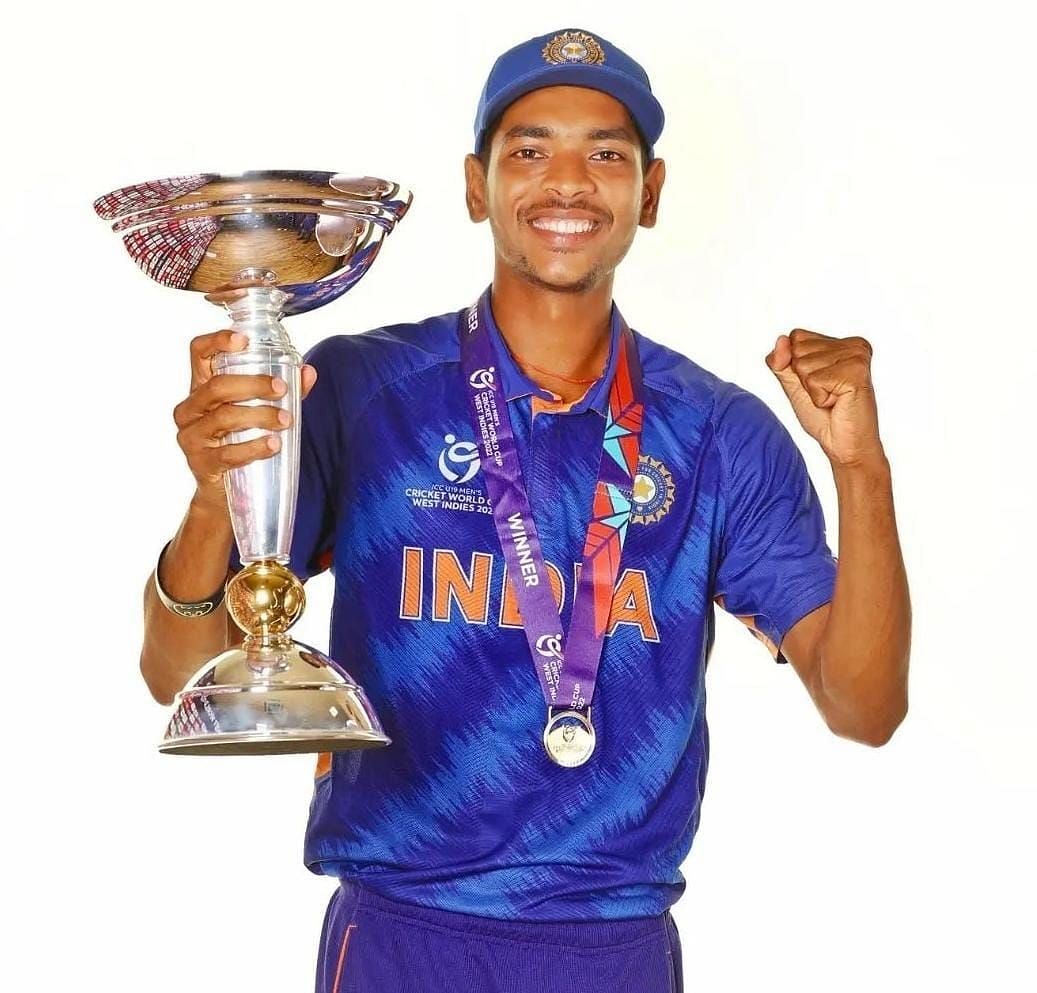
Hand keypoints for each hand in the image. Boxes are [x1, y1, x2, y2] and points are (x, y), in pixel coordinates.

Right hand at [173, 330, 318, 509]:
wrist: (225, 494)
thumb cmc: (240, 442)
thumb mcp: (258, 411)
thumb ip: (284, 392)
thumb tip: (309, 372)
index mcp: (201, 388)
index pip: (198, 353)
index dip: (217, 341)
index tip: (244, 340)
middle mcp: (190, 409)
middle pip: (216, 386)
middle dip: (253, 384)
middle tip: (281, 389)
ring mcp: (192, 437)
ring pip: (224, 418)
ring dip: (260, 416)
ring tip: (286, 420)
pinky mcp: (200, 463)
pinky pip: (228, 454)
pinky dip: (254, 447)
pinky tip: (274, 445)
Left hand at [765, 328, 883, 467]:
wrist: (844, 446)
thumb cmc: (823, 417)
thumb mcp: (793, 384)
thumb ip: (781, 361)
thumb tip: (781, 339)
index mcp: (841, 343)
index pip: (796, 337)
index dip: (796, 367)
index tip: (818, 384)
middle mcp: (853, 345)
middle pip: (798, 350)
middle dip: (804, 379)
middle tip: (827, 395)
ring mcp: (857, 356)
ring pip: (803, 365)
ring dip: (813, 390)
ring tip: (833, 400)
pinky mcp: (857, 372)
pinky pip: (814, 380)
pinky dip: (819, 398)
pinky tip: (838, 403)